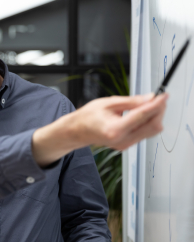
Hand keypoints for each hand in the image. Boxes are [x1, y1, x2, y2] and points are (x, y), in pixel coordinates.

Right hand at [32, 93, 167, 166]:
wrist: (78, 131)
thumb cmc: (88, 117)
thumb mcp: (108, 103)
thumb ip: (131, 101)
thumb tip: (149, 98)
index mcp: (115, 129)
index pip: (142, 115)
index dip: (156, 104)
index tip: (163, 96)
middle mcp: (122, 140)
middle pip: (152, 126)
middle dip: (159, 111)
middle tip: (158, 98)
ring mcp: (125, 145)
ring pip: (151, 131)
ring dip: (154, 117)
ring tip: (148, 104)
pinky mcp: (127, 146)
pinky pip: (144, 134)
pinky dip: (147, 123)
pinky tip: (142, 114)